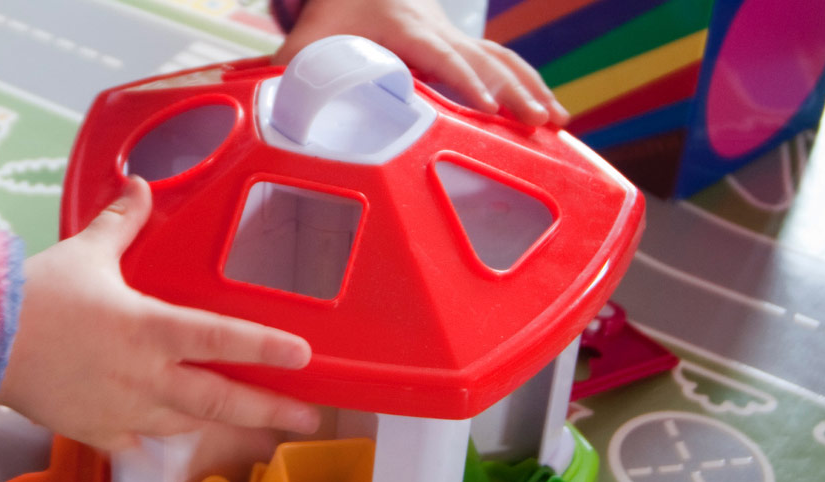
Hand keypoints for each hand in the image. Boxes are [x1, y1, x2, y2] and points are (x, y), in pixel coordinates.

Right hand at [0, 177, 321, 451]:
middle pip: (220, 400)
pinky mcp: (97, 432)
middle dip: (269, 411)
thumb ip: (123, 223)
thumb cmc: (35, 295)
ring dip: (221, 423)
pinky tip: (175, 437)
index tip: (306, 358)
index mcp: (150, 328)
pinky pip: (140, 443)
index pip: (221, 339)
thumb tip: (140, 186)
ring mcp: (123, 410)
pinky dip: (160, 438)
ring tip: (253, 425)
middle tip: (309, 419)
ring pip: (187, 424)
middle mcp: (146, 376)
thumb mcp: (86, 252)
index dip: (266, 349)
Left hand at [272, 0, 568, 126]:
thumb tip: (268, 112)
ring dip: (532, 91)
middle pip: (484, 62)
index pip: (441, 58)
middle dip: (513, 94)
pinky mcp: (464, 44)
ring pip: (503, 61)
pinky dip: (530, 86)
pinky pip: (504, 63)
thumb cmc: (334, 11)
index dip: (464, 83)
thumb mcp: (308, 40)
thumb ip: (289, 73)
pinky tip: (551, 116)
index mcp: (403, 29)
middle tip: (537, 127)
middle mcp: (438, 31)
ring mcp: (456, 36)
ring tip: (557, 124)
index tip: (485, 109)